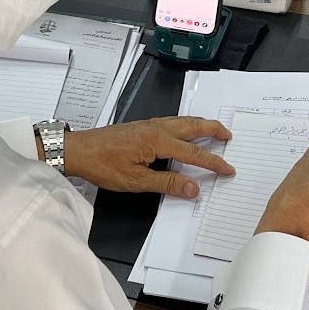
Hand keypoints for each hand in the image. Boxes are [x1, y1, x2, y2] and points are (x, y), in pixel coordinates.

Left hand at [61, 118, 234, 198]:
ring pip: (181, 121)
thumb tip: (193, 188)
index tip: (228, 169)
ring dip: (200, 125)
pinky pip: (170, 122)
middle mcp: (155, 127)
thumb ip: (167, 183)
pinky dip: (185, 125)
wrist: (79, 150)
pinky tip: (184, 131)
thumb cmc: (104, 165)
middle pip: (191, 126)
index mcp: (157, 140)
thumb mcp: (137, 180)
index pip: (193, 152)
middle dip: (212, 129)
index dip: (212, 162)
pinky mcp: (141, 127)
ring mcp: (148, 125)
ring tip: (213, 130)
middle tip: (229, 135)